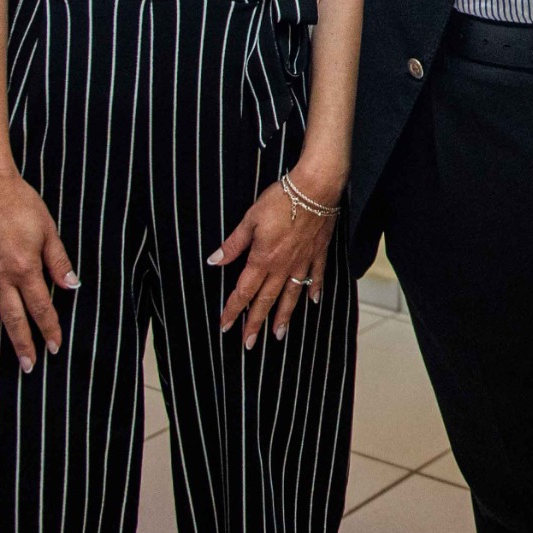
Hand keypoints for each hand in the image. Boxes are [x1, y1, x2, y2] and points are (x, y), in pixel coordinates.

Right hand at [0, 172, 77, 373]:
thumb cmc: (20, 203)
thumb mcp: (48, 229)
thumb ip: (59, 261)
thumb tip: (72, 287)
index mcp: (25, 268)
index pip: (40, 307)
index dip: (48, 329)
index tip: (53, 348)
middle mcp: (0, 276)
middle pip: (12, 318)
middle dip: (21, 344)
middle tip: (26, 367)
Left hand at [209, 167, 337, 349]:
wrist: (315, 188)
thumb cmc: (282, 199)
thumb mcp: (251, 219)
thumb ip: (234, 243)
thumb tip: (214, 261)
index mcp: (262, 259)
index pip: (244, 291)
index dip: (233, 310)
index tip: (225, 327)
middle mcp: (282, 266)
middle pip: (266, 300)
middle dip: (255, 323)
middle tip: (249, 344)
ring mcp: (302, 261)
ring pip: (291, 295)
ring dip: (284, 316)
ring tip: (278, 335)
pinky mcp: (318, 252)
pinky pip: (316, 277)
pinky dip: (314, 290)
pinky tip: (313, 302)